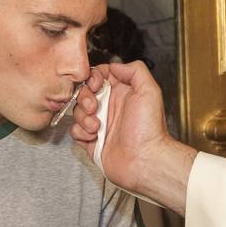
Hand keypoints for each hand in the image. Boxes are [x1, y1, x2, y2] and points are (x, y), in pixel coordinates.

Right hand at [70, 61, 171, 194]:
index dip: (92, 78)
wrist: (145, 161)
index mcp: (122, 93)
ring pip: (78, 111)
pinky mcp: (92, 141)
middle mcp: (110, 107)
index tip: (94, 84)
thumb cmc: (150, 130)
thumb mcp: (149, 91)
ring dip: (83, 117)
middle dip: (85, 98)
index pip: (99, 76)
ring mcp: (100, 124)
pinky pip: (76, 131)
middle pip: (84, 93)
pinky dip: (81, 132)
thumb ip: (135, 71)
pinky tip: (93, 136)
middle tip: (94, 107)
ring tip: (97, 127)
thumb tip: (115, 65)